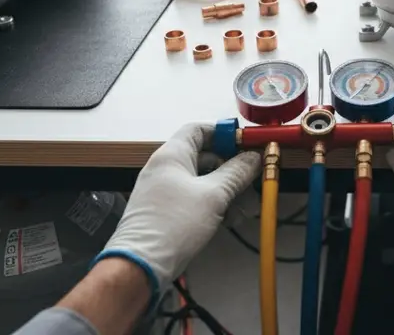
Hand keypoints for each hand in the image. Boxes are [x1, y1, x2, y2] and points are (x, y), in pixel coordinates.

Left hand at [96, 123, 259, 299]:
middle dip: (232, 168)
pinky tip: (230, 219)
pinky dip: (214, 204)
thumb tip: (253, 157)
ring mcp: (164, 190)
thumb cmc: (174, 223)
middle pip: (204, 156)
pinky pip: (195, 198)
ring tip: (247, 208)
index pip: (199, 129)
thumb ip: (236, 173)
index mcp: (172, 155)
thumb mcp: (213, 195)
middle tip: (253, 180)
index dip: (225, 133)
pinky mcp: (166, 211)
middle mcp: (165, 168)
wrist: (140, 265)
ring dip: (227, 191)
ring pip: (202, 181)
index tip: (247, 146)